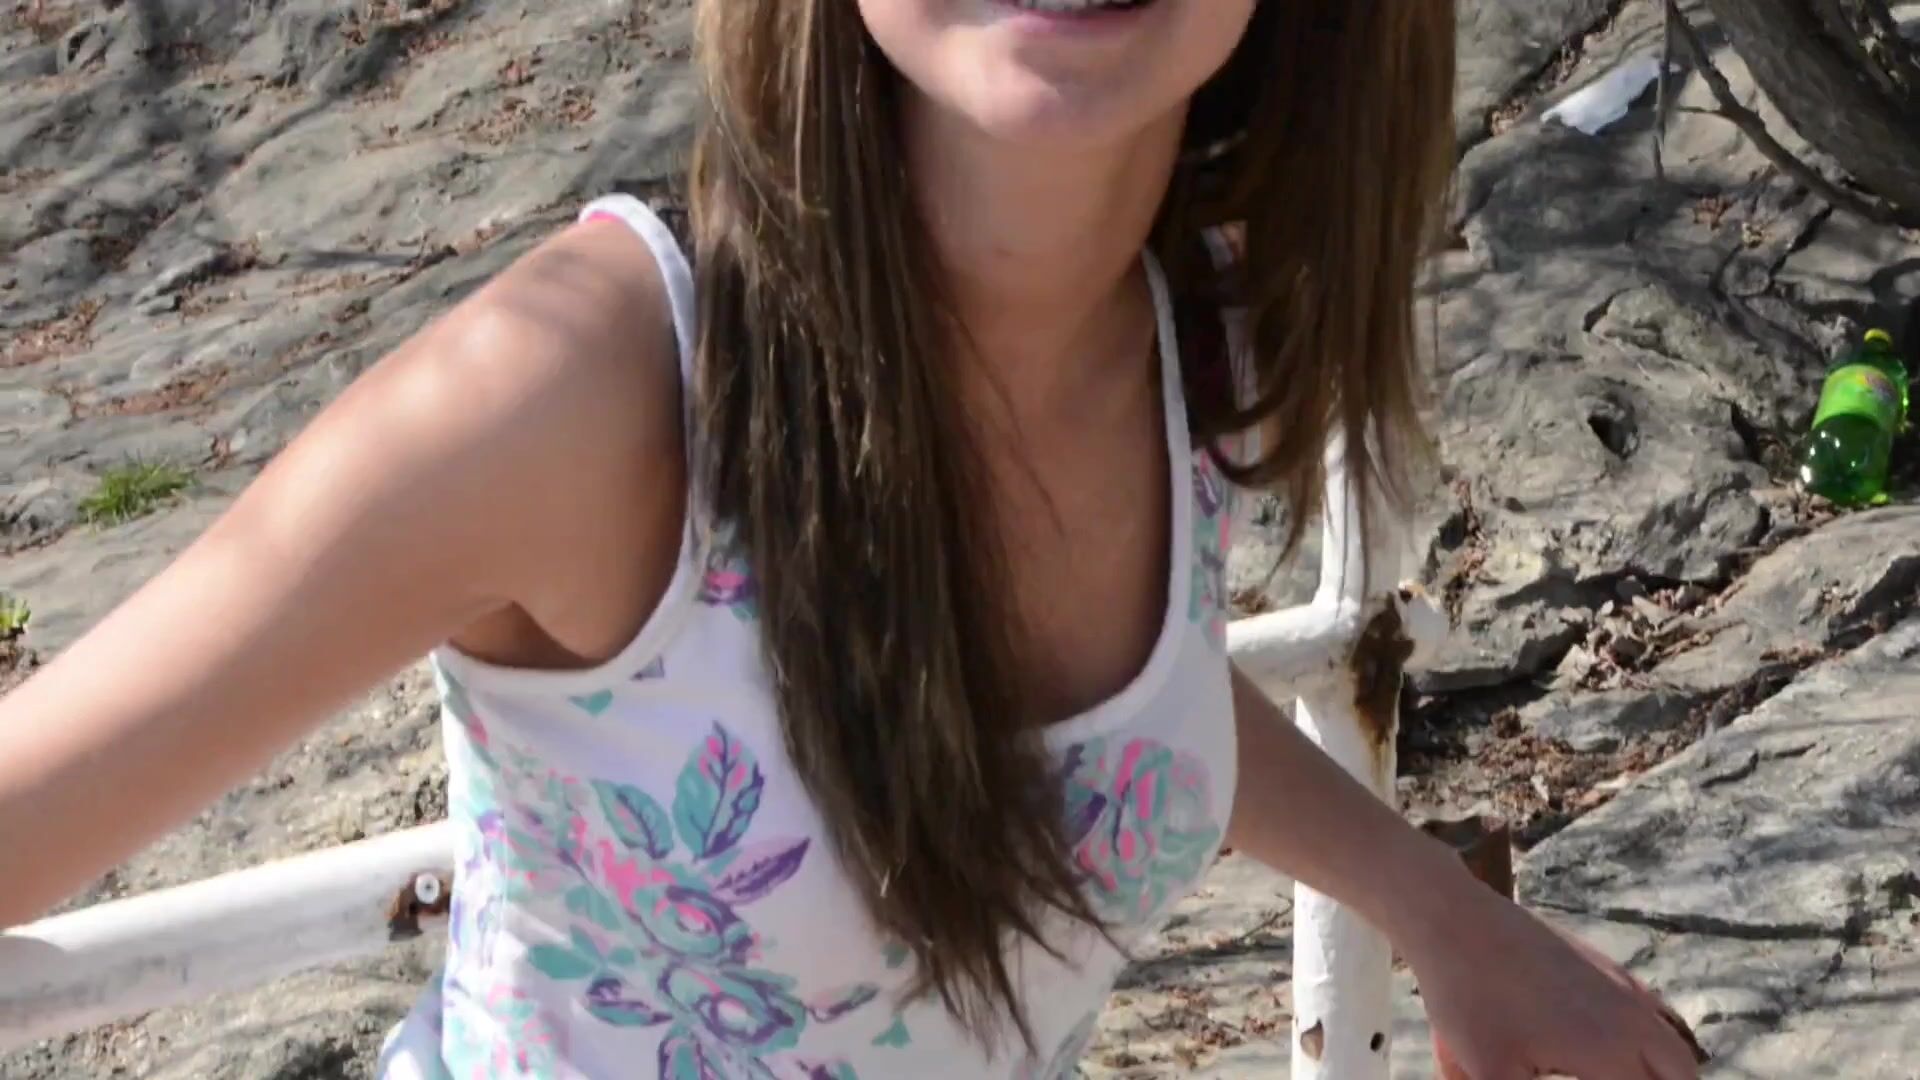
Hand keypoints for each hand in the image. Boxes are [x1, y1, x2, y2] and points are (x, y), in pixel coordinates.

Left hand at [1404, 884, 1707, 1079]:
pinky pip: (1653, 1014)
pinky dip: (1652, 1042)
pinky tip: (1614, 1051)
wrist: (1456, 918)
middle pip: (1681, 1074)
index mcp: (1611, 1052)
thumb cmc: (1468, 998)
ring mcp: (1623, 987)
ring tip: (1626, 1078)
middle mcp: (1631, 1018)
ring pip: (1673, 1044)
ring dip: (1663, 1072)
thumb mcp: (1489, 1074)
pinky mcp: (1606, 967)